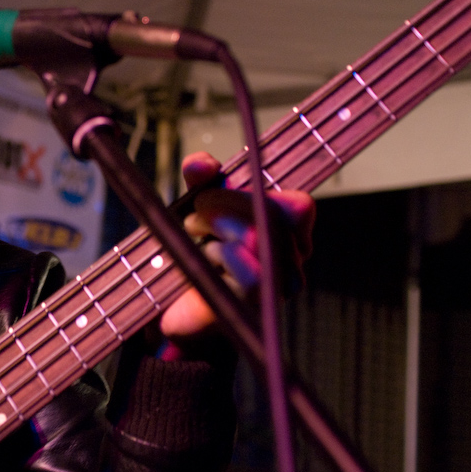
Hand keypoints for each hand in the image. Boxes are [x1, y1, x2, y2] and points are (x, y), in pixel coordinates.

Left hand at [156, 152, 314, 344]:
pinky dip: (221, 255)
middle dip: (224, 203)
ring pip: (259, 237)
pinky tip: (206, 257)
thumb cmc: (192, 256)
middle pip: (272, 213)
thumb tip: (204, 163)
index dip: (251, 193)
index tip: (208, 194)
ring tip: (194, 233)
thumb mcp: (195, 207)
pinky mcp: (258, 306)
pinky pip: (250, 271)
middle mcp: (292, 261)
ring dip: (217, 228)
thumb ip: (200, 178)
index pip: (298, 205)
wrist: (173, 308)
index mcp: (288, 234)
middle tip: (194, 212)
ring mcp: (279, 287)